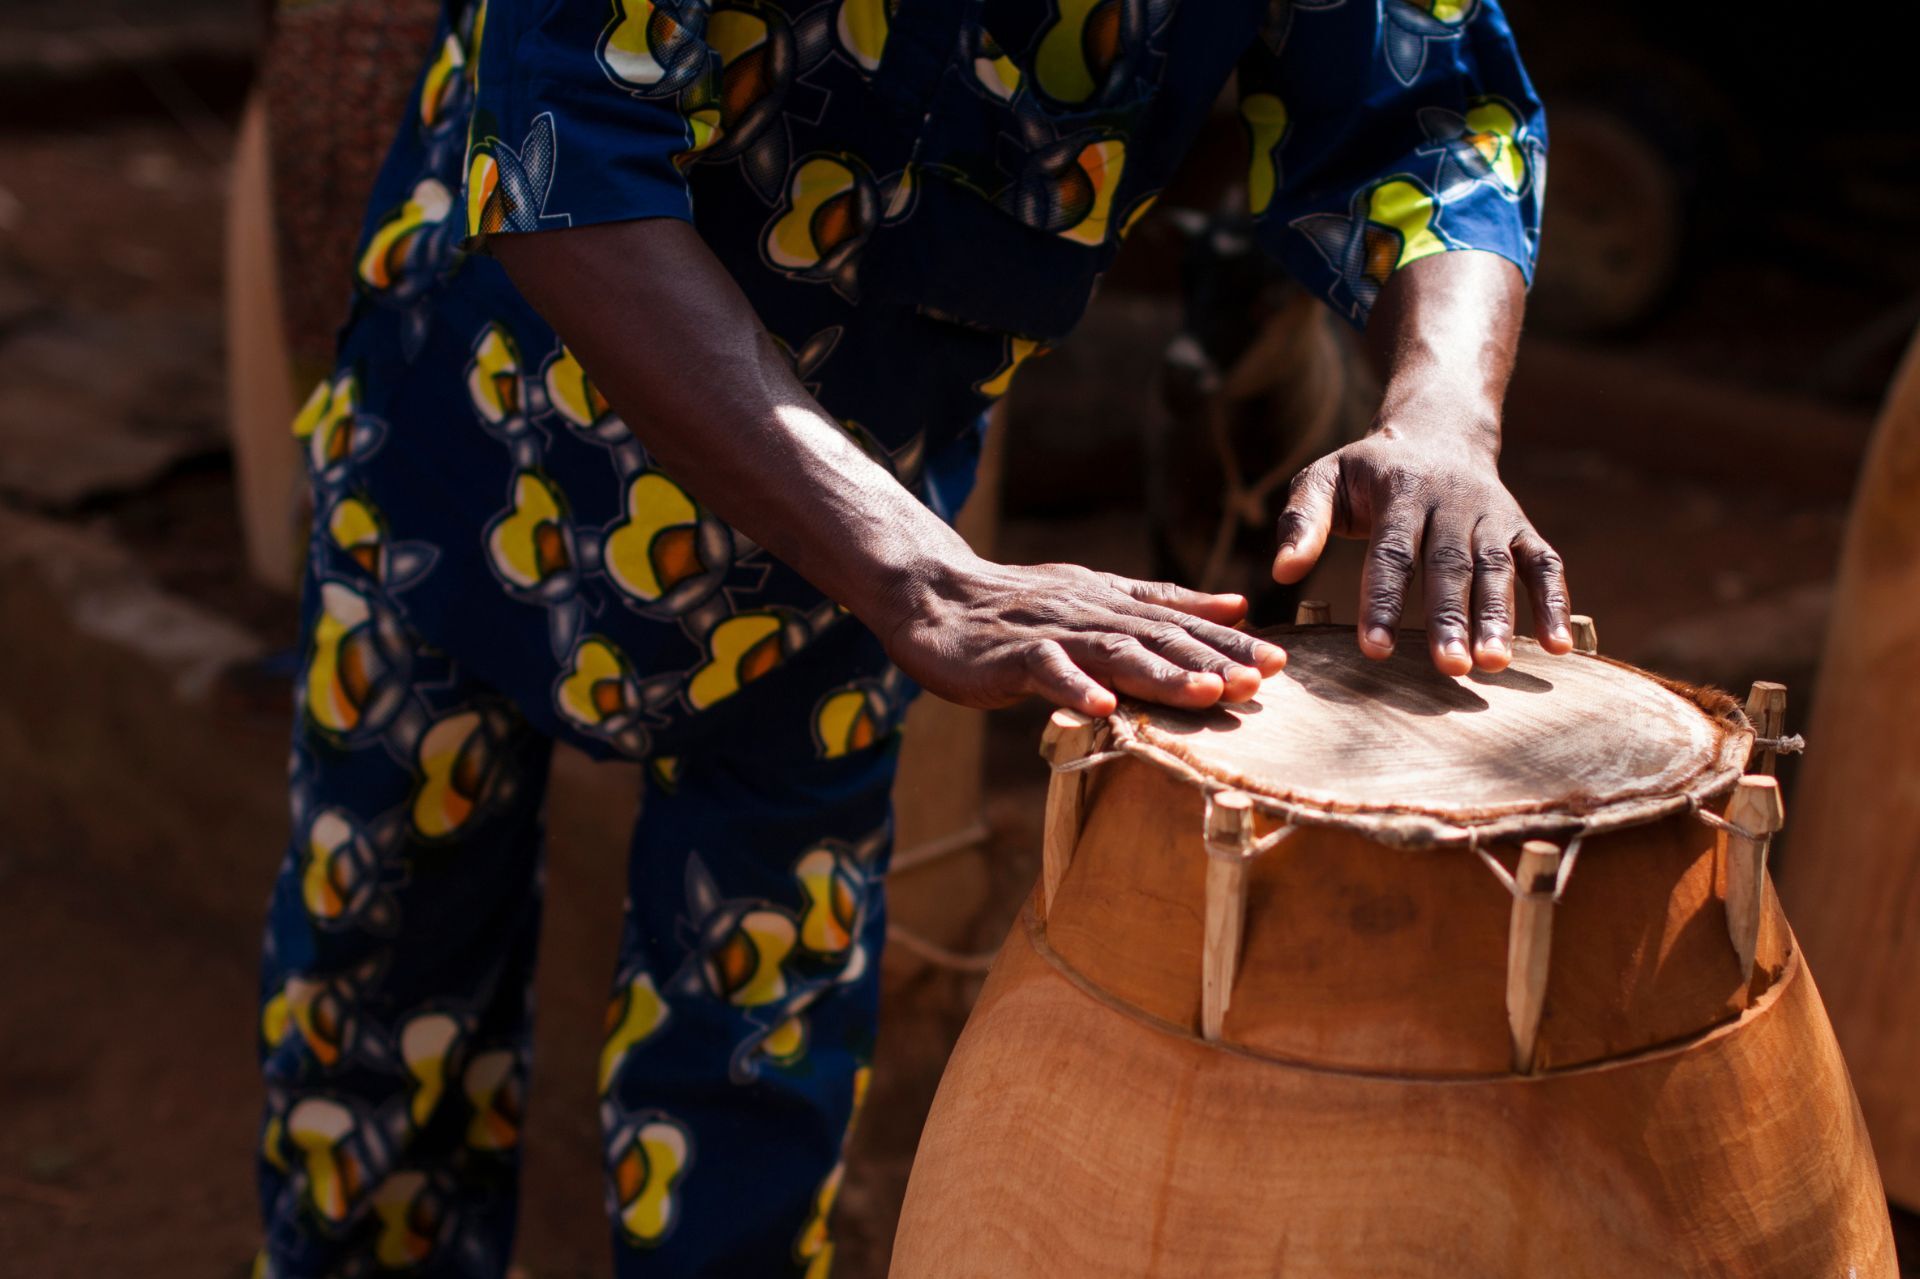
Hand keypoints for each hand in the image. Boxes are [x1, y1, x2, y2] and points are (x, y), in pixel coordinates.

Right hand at [879, 556, 1288, 715]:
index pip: (1182, 622)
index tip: (1279, 661)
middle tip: (1258, 680)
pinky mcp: (1011, 655)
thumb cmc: (1020, 605)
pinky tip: (1103, 708)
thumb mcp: (1098, 596)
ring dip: (1161, 673)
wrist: (935, 596)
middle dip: (1210, 659)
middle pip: (1159, 636)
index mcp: (1115, 603)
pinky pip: (1046, 671)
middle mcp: (1092, 613)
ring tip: (1203, 694)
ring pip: (1114, 652)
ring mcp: (1052, 633)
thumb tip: (1239, 603)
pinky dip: (1074, 688)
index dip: (1229, 642)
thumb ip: (1166, 602)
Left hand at [1269, 426, 1571, 675]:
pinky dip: (1556, 603)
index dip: (1382, 601)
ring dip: (1499, 618)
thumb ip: (1301, 521)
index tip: (1374, 651)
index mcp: (1400, 491)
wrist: (1437, 431)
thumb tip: (1281, 572)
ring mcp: (1492, 516)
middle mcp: (1452, 503)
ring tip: (1493, 665)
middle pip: (1450, 566)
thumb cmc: (1369, 472)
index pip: (1391, 552)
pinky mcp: (1521, 528)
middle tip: (1449, 668)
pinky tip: (1560, 648)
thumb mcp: (1324, 478)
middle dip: (1450, 618)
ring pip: (1499, 569)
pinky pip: (1545, 564)